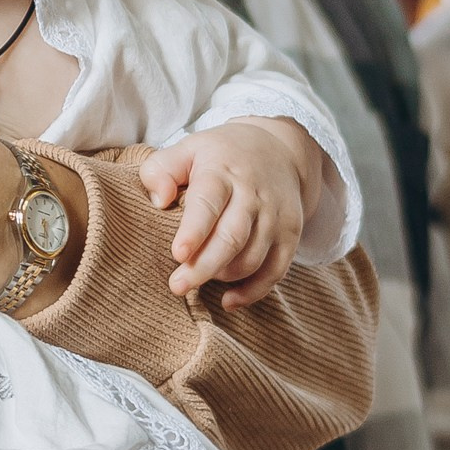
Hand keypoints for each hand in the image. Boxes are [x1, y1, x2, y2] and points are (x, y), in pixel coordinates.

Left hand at [141, 118, 314, 306]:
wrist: (279, 150)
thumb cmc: (220, 156)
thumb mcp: (187, 148)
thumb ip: (162, 169)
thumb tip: (158, 200)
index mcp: (222, 172)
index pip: (209, 203)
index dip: (194, 231)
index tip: (178, 254)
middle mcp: (253, 195)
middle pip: (232, 237)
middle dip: (204, 266)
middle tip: (177, 286)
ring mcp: (275, 216)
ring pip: (252, 258)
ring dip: (224, 277)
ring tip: (197, 281)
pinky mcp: (291, 234)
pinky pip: (276, 271)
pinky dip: (254, 291)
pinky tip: (230, 300)